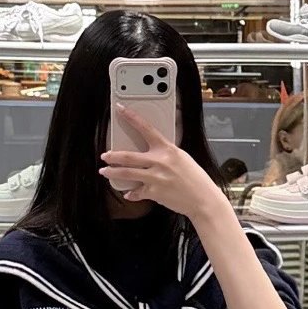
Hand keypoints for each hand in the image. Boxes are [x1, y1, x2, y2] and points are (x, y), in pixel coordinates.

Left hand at [101, 108, 224, 220]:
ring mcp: (155, 178)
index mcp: (167, 149)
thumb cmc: (195, 178)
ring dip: (113, 172)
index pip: (146, 129)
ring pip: (128, 173)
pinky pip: (137, 193)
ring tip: (105, 171)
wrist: (202, 198)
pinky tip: (128, 193)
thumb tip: (151, 154)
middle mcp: (160, 162)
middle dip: (113, 156)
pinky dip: (132, 194)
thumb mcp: (182, 158)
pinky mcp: (154, 192)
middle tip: (105, 155)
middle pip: (129, 156)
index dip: (132, 118)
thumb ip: (165, 154)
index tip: (121, 110)